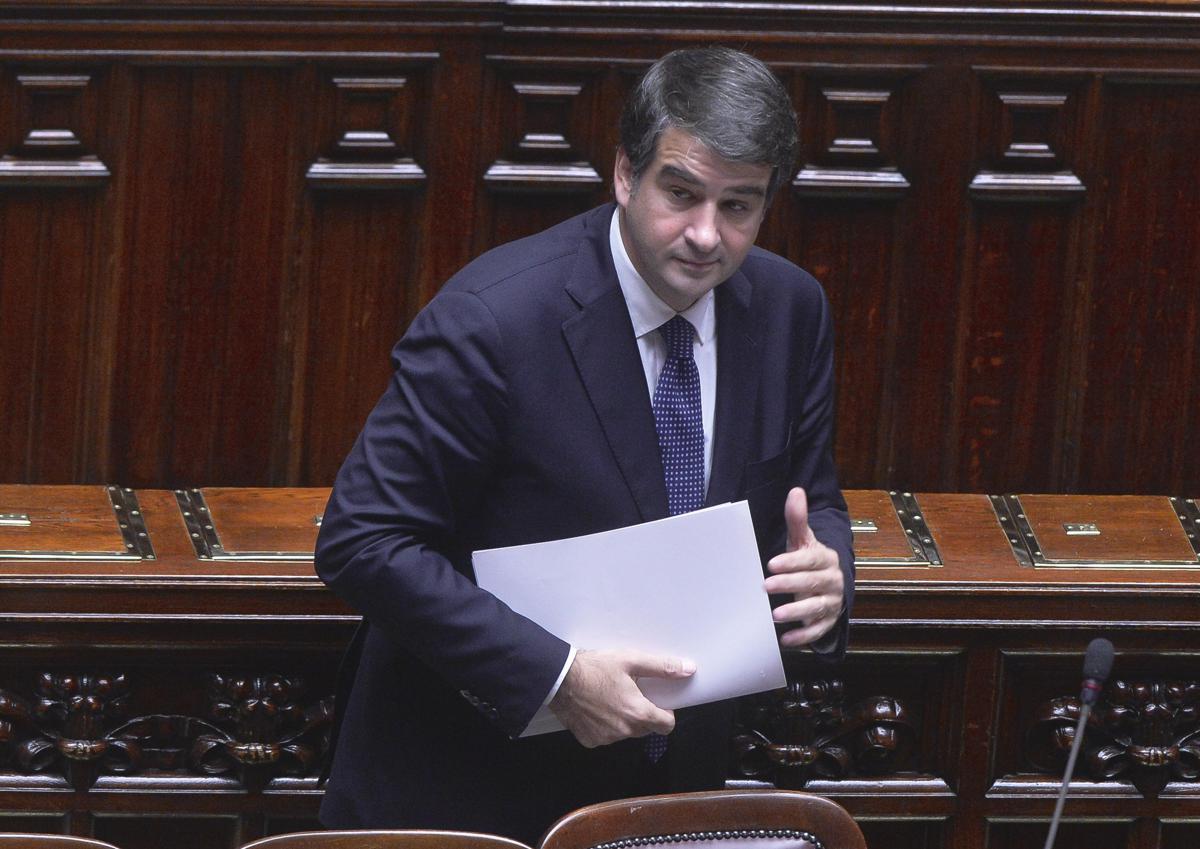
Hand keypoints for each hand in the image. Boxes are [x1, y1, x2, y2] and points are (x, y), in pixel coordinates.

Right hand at [548, 649, 694, 747]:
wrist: (559, 678)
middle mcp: (623, 731)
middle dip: (643, 713)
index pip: (666, 726)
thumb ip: (662, 667)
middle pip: (645, 729)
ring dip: (624, 719)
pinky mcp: (590, 740)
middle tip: (631, 693)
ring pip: (625, 732)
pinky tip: (597, 707)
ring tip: (611, 697)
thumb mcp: (631, 660)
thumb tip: (687, 669)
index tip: (657, 701)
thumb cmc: (594, 668)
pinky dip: (605, 725)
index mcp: (637, 713)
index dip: (665, 713)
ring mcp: (605, 738)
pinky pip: (606, 736)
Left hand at [763, 487, 844, 647]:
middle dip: (789, 585)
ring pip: (816, 607)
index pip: (810, 560)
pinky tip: (785, 639)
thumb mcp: (802, 540)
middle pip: (811, 582)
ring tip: (775, 615)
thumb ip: (797, 519)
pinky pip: (818, 630)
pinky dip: (803, 636)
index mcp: (826, 559)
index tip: (771, 564)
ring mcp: (831, 602)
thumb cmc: (808, 560)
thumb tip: (795, 491)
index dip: (792, 562)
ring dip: (796, 612)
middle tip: (766, 586)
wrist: (829, 584)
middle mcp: (832, 580)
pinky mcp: (828, 621)